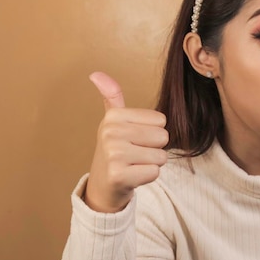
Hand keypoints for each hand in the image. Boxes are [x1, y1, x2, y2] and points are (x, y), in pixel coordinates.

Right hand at [84, 72, 168, 211]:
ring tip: (134, 165)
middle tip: (135, 155)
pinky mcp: (119, 175)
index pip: (161, 120)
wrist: (103, 186)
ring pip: (161, 156)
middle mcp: (111, 132)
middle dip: (154, 149)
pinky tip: (132, 177)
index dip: (152, 132)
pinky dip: (147, 177)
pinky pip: (155, 172)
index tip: (133, 140)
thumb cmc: (115, 151)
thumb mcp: (113, 122)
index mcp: (113, 116)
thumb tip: (96, 73)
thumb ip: (112, 97)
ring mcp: (114, 154)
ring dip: (151, 164)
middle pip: (163, 137)